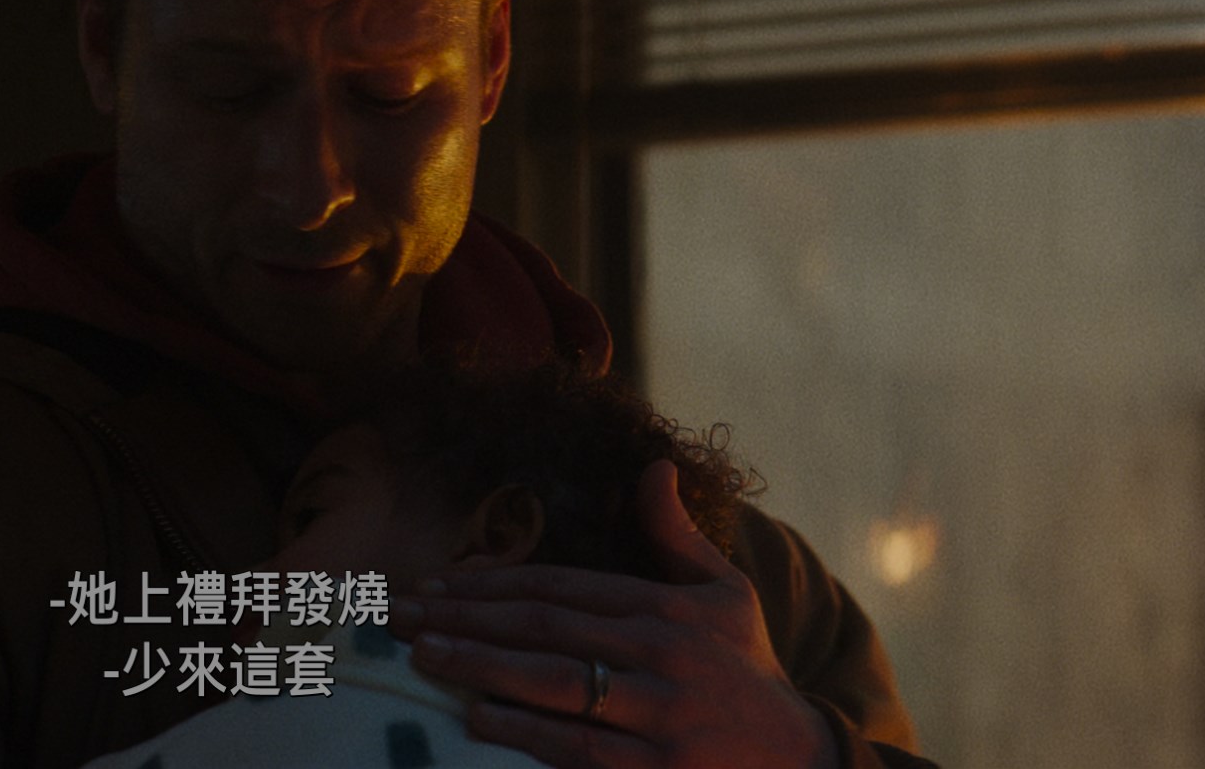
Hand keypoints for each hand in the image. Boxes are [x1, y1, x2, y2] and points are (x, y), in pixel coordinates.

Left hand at [386, 459, 835, 768]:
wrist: (802, 760)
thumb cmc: (748, 669)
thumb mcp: (726, 594)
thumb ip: (677, 536)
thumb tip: (653, 466)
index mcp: (667, 609)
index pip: (564, 587)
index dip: (494, 583)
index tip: (435, 584)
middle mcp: (662, 655)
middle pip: (546, 628)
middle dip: (467, 618)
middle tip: (402, 613)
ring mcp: (658, 715)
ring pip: (554, 683)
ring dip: (480, 667)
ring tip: (423, 654)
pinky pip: (578, 747)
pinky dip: (526, 732)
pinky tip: (477, 717)